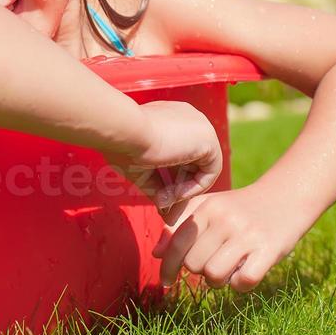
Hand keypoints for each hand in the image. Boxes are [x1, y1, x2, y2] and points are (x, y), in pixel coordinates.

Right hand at [103, 99, 222, 205]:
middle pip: (192, 164)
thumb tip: (165, 211)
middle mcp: (189, 119)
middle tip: (167, 215)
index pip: (179, 156)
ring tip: (165, 201)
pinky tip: (175, 193)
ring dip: (184, 191)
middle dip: (179, 192)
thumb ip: (157, 186)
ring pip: (202, 169)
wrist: (124, 130)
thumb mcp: (140, 168)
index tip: (158, 201)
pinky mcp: (208, 138)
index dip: (170, 182)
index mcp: (171, 119)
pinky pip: (210, 172)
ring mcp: (201, 126)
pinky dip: (194, 187)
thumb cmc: (124, 145)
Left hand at [152, 183, 315, 292]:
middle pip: (193, 263)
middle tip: (212, 262)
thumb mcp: (209, 207)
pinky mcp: (269, 249)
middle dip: (198, 270)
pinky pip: (244, 281)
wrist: (284, 198)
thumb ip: (180, 225)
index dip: (167, 266)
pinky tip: (245, 272)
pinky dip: (241, 284)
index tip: (166, 280)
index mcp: (207, 208)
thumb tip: (157, 253)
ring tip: (228, 267)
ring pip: (214, 275)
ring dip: (218, 280)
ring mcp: (247, 234)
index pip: (176, 242)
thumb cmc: (239, 208)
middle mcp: (225, 219)